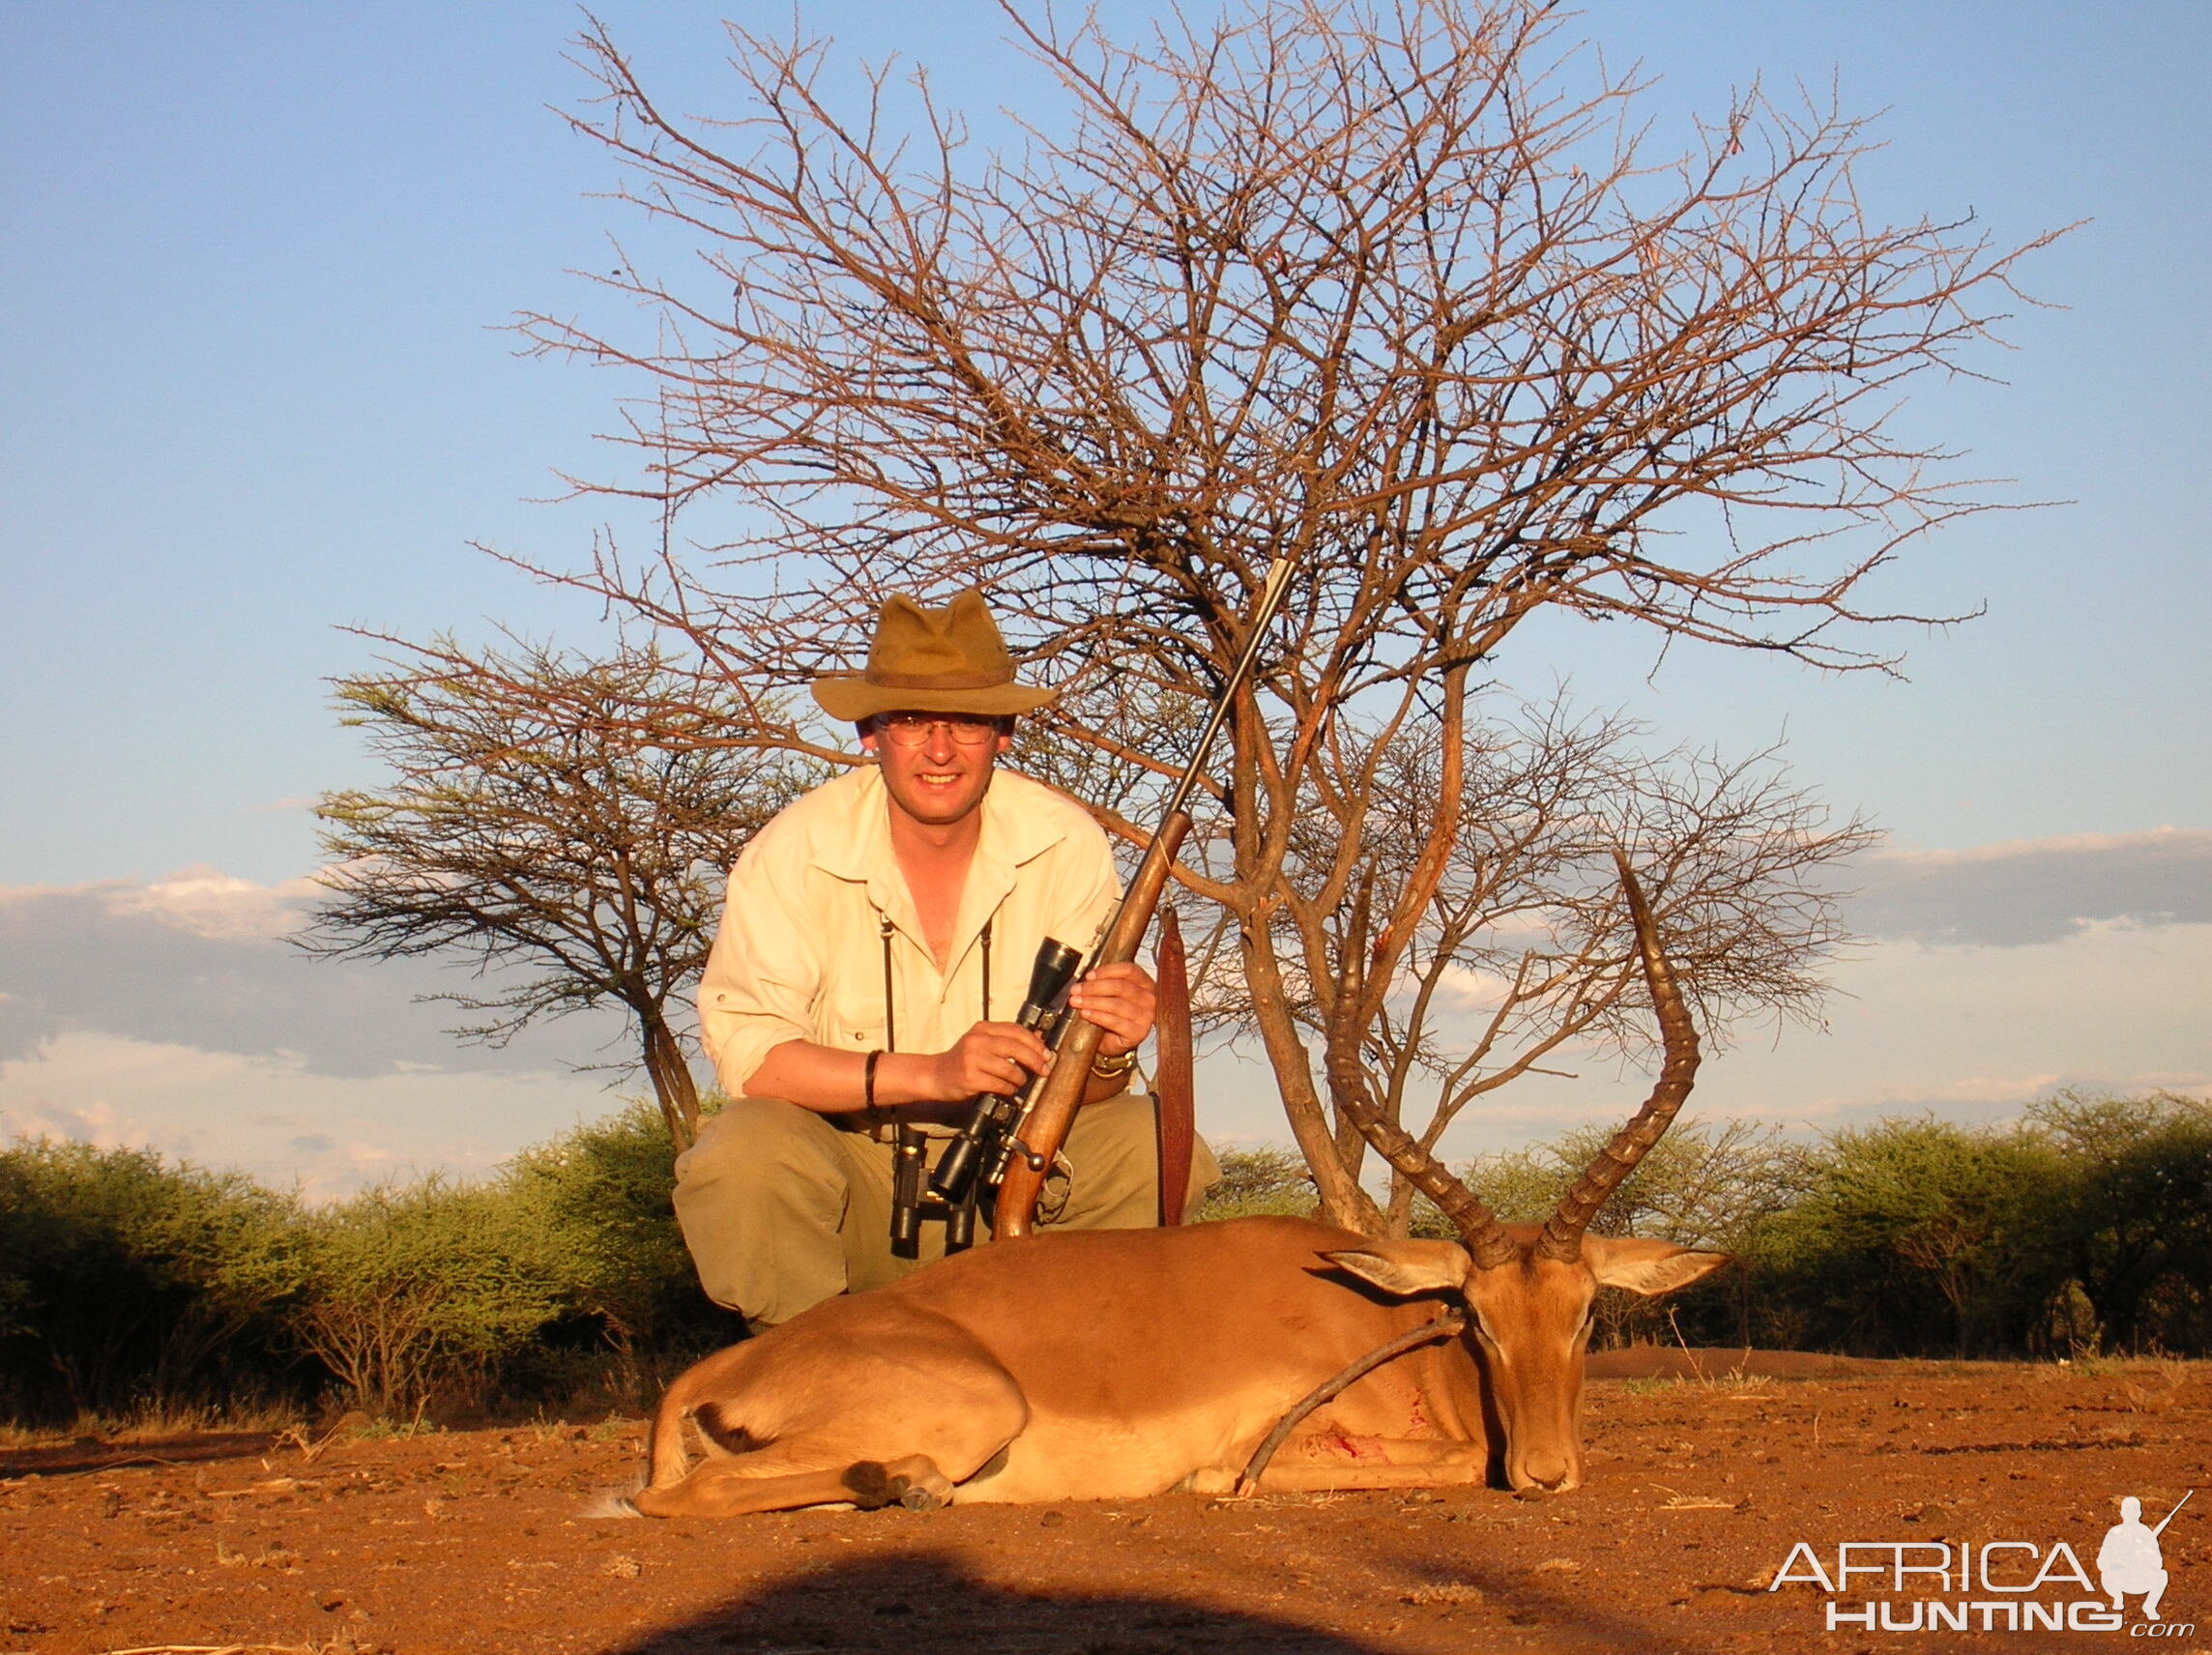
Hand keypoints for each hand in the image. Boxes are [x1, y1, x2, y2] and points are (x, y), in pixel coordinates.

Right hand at [929, 1020, 1051, 1099]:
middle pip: (1015, 1047)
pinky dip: (1009, 1089)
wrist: (935, 1075)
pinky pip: (999, 1084)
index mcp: (982, 1029)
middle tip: (1044, 1069)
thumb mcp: (982, 1043)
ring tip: (1021, 1081)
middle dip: (1034, 1060)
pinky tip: (1009, 1089)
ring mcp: (972, 1059)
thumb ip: (1005, 1040)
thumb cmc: (963, 1060)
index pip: (1015, 1030)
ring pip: (1009, 1068)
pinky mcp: (970, 1078)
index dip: (1034, 1042)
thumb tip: (1037, 1040)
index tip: (1046, 1053)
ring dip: (1021, 1078)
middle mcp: (977, 1041)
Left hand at [1066, 960, 1155, 1056]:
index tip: (1088, 976)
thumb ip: (1103, 983)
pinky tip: (1085, 1013)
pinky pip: (1115, 1022)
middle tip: (1076, 990)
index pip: (1129, 970)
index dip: (1106, 971)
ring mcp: (1146, 1017)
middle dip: (1094, 987)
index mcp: (1144, 983)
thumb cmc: (1113, 1015)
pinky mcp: (1138, 1033)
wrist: (1112, 1042)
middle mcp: (1149, 998)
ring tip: (1077, 1001)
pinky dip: (1097, 1016)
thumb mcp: (1110, 994)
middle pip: (1121, 987)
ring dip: (1092, 1002)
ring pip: (1116, 1004)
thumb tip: (1086, 979)